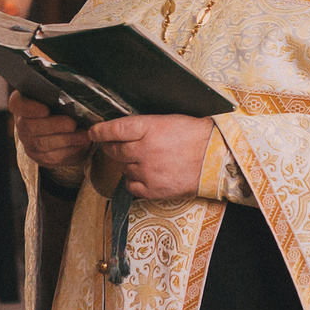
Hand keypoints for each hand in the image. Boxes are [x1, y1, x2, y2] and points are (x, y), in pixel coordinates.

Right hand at [8, 93, 89, 169]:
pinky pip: (52, 156)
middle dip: (53, 125)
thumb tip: (74, 95)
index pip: (17, 104)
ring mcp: (29, 143)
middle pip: (29, 127)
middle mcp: (21, 124)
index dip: (29, 108)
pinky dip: (69, 150)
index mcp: (22, 103)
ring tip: (84, 135)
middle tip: (72, 124)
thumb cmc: (62, 104)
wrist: (66, 127)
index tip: (45, 109)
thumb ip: (61, 94)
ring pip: (42, 144)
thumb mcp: (60, 95)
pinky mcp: (40, 157)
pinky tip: (82, 143)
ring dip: (66, 139)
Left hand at [88, 114, 212, 200]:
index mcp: (149, 128)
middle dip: (111, 148)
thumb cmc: (195, 135)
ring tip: (143, 160)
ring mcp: (148, 171)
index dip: (100, 131)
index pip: (114, 129)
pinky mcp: (154, 189)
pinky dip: (134, 181)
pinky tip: (145, 175)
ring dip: (127, 164)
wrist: (216, 156)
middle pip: (114, 150)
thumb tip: (122, 131)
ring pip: (123, 168)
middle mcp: (145, 150)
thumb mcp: (168, 120)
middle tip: (115, 146)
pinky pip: (131, 186)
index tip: (94, 132)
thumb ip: (143, 126)